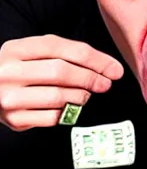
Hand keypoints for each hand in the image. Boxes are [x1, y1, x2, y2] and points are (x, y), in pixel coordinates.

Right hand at [0, 35, 123, 130]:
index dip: (94, 59)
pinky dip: (67, 112)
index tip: (114, 69)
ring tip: (86, 94)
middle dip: (91, 78)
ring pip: (59, 97)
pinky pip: (53, 117)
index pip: (62, 49)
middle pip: (61, 72)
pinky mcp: (15, 119)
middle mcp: (8, 72)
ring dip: (82, 96)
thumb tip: (109, 68)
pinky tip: (69, 107)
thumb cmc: (23, 70)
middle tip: (105, 83)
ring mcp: (9, 97)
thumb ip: (68, 54)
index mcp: (16, 49)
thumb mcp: (37, 54)